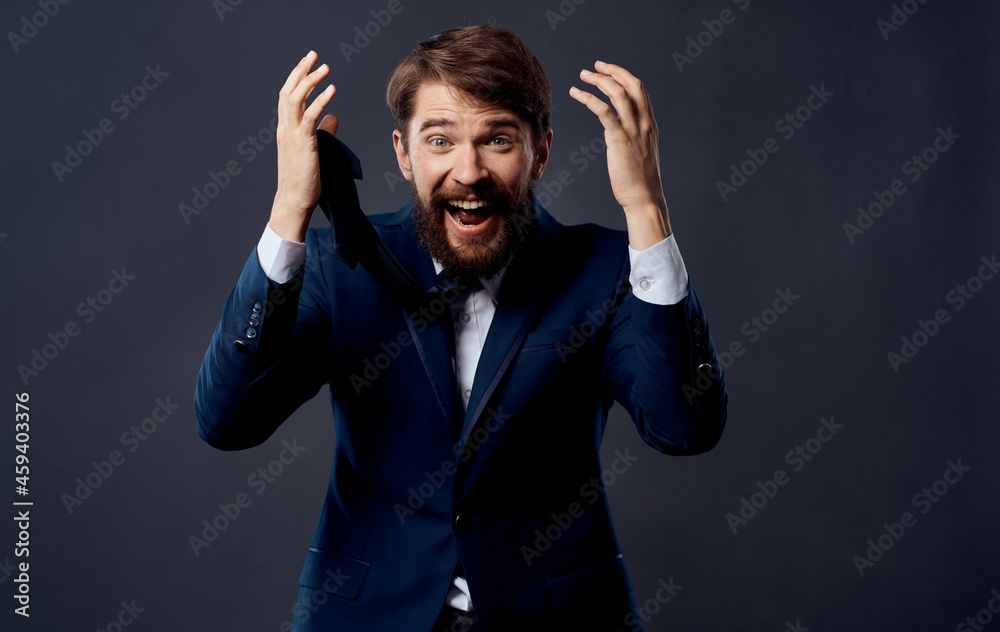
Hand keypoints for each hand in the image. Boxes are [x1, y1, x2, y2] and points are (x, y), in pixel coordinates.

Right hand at [269, 51, 338, 242]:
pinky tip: (332, 89)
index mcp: (285, 129)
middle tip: (314, 54)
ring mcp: (292, 135)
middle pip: (289, 91)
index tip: (308, 62)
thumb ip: (323, 131)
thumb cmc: (304, 179)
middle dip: (301, 71)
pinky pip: (311, 116)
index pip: (288, 97)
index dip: (297, 78)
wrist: (294, 200)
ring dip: (311, 81)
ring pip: (296, 99)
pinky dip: (321, 100)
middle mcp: (285, 128)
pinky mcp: (303, 143)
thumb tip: (333, 117)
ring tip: (325, 67)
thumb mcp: (314, 150)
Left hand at [570, 61, 670, 247]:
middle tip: (594, 66)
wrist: (644, 197)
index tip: (608, 71)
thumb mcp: (641, 153)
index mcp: (650, 124)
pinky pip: (603, 111)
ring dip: (598, 80)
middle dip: (613, 71)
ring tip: (582, 76)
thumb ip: (634, 138)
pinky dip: (588, 98)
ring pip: (617, 93)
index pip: (640, 90)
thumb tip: (620, 133)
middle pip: (631, 84)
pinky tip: (575, 93)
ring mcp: (633, 130)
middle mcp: (644, 122)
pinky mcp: (619, 139)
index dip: (623, 76)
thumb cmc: (640, 181)